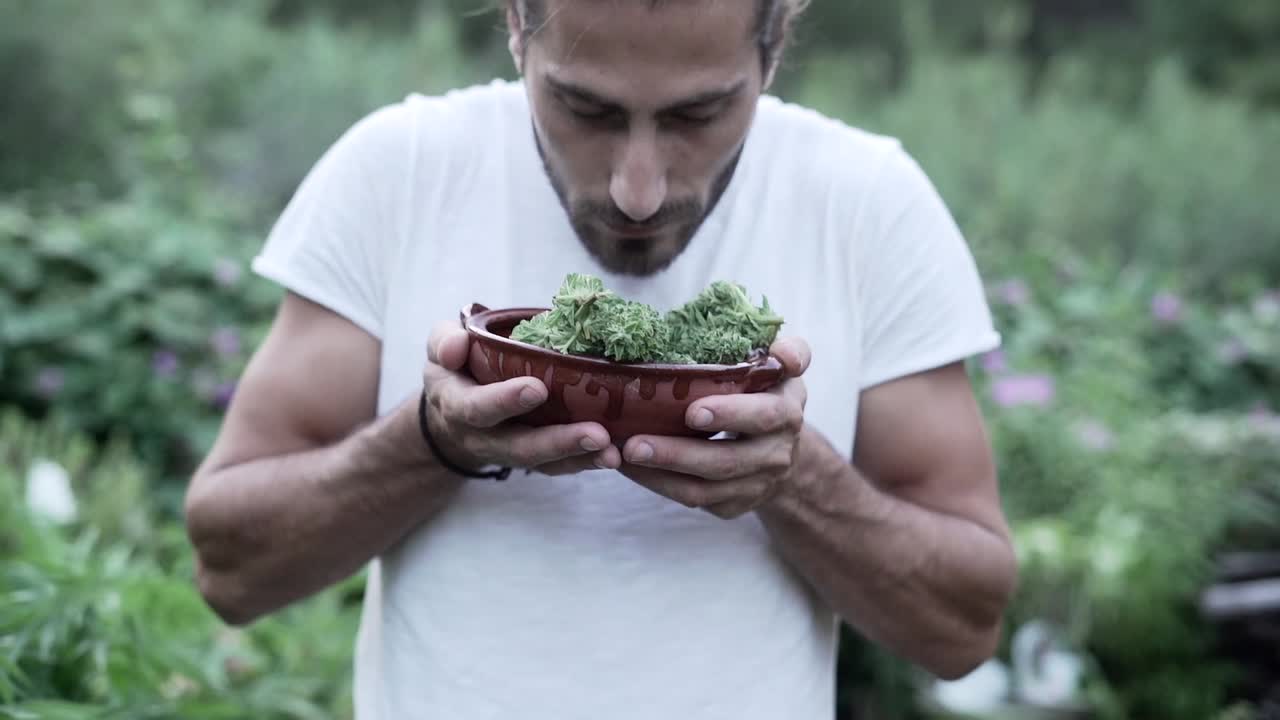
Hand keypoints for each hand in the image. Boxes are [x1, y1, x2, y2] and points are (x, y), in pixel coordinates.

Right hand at [422, 322, 622, 475]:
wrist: (452, 415)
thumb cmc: (455, 370)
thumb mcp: (440, 351)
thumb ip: (445, 343)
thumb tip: (457, 346)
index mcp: (458, 406)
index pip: (478, 408)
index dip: (504, 400)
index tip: (537, 389)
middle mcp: (483, 438)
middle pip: (519, 447)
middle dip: (557, 441)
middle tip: (595, 434)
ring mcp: (509, 452)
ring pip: (543, 463)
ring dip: (579, 458)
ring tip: (611, 451)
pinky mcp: (533, 459)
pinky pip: (558, 467)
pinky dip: (585, 462)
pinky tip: (613, 455)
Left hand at [618, 337, 810, 517]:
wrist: (781, 448)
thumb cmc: (768, 395)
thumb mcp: (782, 370)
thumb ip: (790, 353)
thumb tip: (786, 356)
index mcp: (785, 414)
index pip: (762, 417)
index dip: (729, 414)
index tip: (691, 412)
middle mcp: (774, 455)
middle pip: (725, 461)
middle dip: (677, 454)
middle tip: (634, 444)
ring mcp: (753, 486)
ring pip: (704, 489)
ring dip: (660, 475)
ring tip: (623, 456)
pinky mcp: (732, 505)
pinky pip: (693, 500)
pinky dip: (658, 485)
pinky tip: (631, 467)